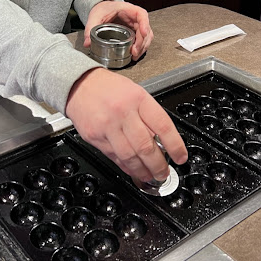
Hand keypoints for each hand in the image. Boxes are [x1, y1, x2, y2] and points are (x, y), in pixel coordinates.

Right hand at [65, 67, 187, 181]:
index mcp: (138, 99)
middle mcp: (123, 113)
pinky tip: (133, 170)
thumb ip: (148, 116)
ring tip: (150, 176)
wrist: (79, 85)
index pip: (163, 126)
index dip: (175, 145)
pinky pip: (114, 157)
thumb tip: (163, 142)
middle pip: (145, 146)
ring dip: (142, 171)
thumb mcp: (136, 93)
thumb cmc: (109, 89)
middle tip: (164, 173)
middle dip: (158, 165)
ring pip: (129, 156)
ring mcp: (107, 126)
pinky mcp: (95, 137)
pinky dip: (126, 167)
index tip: (181, 157)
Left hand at [84, 0, 153, 60]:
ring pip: (146, 37)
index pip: (142, 15)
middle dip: (142, 42)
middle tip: (134, 52)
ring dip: (142, 47)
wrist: (103, 9)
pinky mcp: (135, 33)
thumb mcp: (95, 16)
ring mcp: (137, 26)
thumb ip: (90, 28)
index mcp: (129, 10)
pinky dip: (140, 48)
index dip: (145, 24)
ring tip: (134, 56)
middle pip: (146, 30)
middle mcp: (136, 18)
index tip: (143, 33)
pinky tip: (134, 55)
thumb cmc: (102, 9)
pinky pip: (142, 41)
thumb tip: (87, 43)